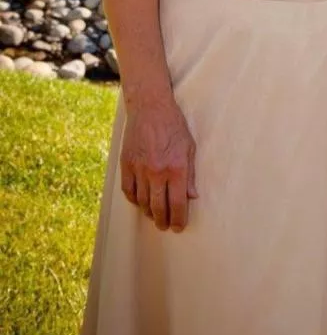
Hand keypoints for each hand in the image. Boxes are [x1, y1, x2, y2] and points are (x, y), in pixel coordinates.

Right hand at [120, 95, 197, 231]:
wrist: (150, 107)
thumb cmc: (173, 125)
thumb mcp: (189, 147)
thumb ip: (190, 174)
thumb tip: (192, 197)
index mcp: (177, 168)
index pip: (178, 203)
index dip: (179, 219)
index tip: (179, 227)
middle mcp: (157, 171)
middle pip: (159, 207)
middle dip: (163, 221)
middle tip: (166, 226)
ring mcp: (139, 169)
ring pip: (143, 202)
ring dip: (149, 212)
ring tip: (155, 216)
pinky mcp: (126, 164)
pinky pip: (128, 190)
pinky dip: (134, 200)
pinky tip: (140, 202)